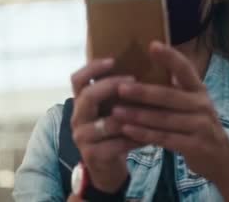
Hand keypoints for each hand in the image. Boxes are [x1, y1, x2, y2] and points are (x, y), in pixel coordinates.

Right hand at [70, 59, 141, 192]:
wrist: (107, 167)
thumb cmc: (114, 132)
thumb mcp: (112, 109)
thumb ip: (119, 92)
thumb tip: (147, 64)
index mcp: (81, 102)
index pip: (77, 79)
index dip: (92, 68)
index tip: (113, 60)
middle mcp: (77, 117)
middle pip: (87, 96)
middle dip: (111, 85)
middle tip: (133, 80)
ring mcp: (82, 137)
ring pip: (105, 122)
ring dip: (129, 115)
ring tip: (149, 108)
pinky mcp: (92, 155)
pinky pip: (116, 144)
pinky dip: (135, 139)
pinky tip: (151, 135)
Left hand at [111, 41, 228, 182]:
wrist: (221, 156)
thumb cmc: (198, 124)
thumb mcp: (193, 102)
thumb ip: (174, 89)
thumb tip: (144, 68)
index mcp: (199, 89)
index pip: (185, 69)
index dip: (170, 56)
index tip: (152, 45)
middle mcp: (201, 104)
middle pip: (169, 96)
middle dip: (143, 92)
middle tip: (119, 88)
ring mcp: (200, 126)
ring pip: (164, 119)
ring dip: (138, 115)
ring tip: (116, 111)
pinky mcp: (195, 146)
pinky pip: (165, 138)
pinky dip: (144, 134)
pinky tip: (127, 130)